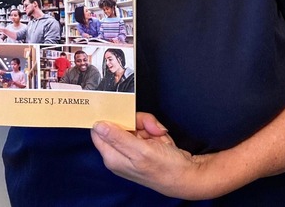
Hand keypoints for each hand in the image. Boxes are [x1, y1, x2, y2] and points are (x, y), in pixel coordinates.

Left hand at [91, 112, 211, 198]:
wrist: (187, 175)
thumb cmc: (165, 168)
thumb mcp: (141, 152)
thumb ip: (118, 138)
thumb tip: (97, 125)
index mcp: (113, 157)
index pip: (98, 132)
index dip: (107, 119)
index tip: (117, 110)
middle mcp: (119, 152)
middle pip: (118, 123)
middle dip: (135, 120)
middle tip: (148, 126)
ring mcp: (131, 148)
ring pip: (133, 122)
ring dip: (147, 124)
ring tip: (158, 134)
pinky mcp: (143, 143)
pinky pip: (143, 126)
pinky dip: (153, 128)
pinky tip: (161, 137)